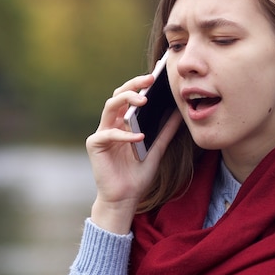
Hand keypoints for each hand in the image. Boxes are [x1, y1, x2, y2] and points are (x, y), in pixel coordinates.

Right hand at [86, 74, 181, 233]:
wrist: (126, 198)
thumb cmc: (138, 175)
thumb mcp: (157, 149)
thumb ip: (165, 131)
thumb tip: (179, 113)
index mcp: (123, 122)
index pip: (129, 96)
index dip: (140, 84)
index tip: (157, 75)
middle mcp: (111, 123)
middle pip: (118, 95)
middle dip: (133, 85)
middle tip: (150, 80)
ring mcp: (102, 133)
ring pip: (109, 106)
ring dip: (126, 100)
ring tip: (143, 101)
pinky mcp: (95, 145)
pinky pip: (108, 133)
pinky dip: (124, 134)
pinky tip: (139, 137)